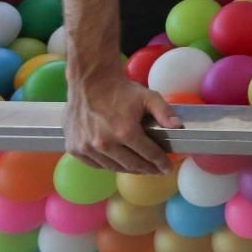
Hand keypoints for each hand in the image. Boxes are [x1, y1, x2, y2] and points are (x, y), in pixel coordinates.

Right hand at [64, 68, 180, 173]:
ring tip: (140, 168)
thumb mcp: (148, 97)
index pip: (148, 154)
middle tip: (156, 170)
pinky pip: (95, 164)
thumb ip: (164, 112)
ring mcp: (86, 148)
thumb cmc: (121, 90)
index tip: (167, 168)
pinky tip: (118, 162)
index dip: (160, 163)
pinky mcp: (74, 148)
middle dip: (147, 169)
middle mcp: (104, 143)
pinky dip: (108, 165)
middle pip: (131, 165)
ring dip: (128, 169)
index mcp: (125, 132)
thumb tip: (178, 126)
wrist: (90, 81)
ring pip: (113, 167)